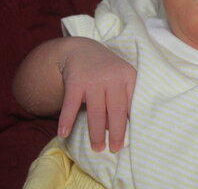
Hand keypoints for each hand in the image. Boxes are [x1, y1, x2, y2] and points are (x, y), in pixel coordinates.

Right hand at [58, 37, 135, 152]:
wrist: (81, 49)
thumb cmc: (107, 71)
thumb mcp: (121, 79)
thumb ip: (124, 100)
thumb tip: (120, 130)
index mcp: (128, 77)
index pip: (133, 103)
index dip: (134, 122)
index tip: (134, 139)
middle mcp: (112, 77)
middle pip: (116, 110)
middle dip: (117, 132)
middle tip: (115, 149)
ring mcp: (93, 79)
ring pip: (96, 111)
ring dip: (96, 132)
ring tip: (97, 148)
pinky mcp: (75, 81)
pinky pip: (71, 104)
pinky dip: (66, 120)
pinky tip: (64, 133)